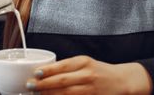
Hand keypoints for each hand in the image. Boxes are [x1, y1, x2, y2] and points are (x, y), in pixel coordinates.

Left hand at [27, 56, 151, 94]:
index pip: (62, 66)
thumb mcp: (85, 63)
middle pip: (62, 81)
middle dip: (44, 84)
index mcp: (84, 62)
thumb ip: (67, 67)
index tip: (34, 73)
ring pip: (67, 94)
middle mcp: (88, 75)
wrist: (122, 81)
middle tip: (30, 86)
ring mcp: (92, 89)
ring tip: (38, 94)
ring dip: (50, 94)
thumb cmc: (99, 71)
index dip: (47, 71)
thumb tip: (43, 72)